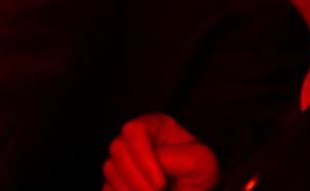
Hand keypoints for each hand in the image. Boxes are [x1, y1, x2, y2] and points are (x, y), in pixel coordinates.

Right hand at [103, 112, 219, 190]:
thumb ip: (180, 158)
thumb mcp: (202, 161)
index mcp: (154, 126)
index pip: (134, 130)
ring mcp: (123, 160)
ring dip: (129, 189)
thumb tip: (155, 165)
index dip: (142, 157)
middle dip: (135, 177)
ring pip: (110, 169)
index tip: (160, 182)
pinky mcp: (116, 180)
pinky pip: (107, 187)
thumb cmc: (202, 173)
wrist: (198, 190)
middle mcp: (134, 140)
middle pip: (117, 148)